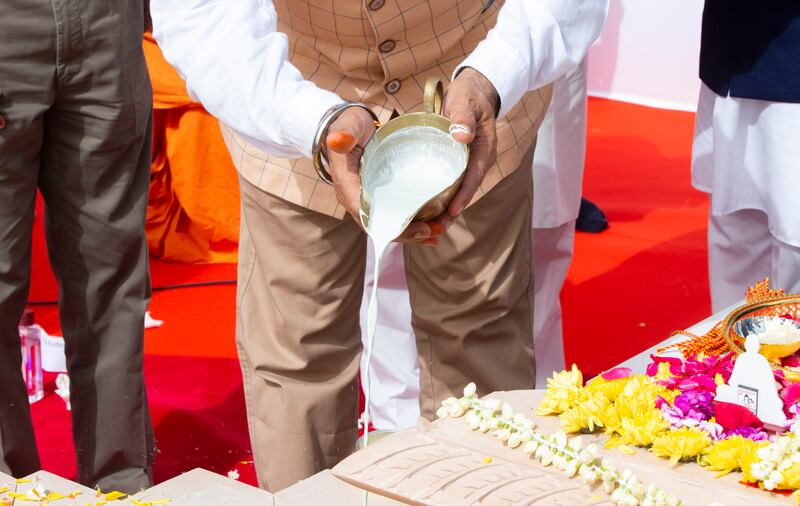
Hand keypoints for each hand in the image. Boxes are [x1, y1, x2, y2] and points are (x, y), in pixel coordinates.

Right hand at [326, 107, 444, 244]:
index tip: (419, 228)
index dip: (392, 226)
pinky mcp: (377, 198)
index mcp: (347, 185)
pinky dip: (410, 225)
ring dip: (412, 234)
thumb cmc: (351, 125)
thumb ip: (346, 133)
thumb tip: (337, 141)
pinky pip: (391, 217)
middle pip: (380, 226)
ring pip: (387, 226)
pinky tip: (431, 228)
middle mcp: (354, 199)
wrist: (351, 127)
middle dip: (407, 233)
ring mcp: (366, 200)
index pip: (368, 215)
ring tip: (437, 234)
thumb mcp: (349, 124)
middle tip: (435, 231)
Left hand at [441, 67, 499, 219]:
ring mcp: (470, 163)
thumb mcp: (466, 101)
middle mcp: (479, 160)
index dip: (464, 194)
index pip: (474, 175)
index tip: (453, 210)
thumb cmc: (468, 95)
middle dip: (453, 210)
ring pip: (459, 190)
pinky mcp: (460, 163)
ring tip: (432, 227)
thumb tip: (462, 136)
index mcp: (484, 148)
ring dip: (447, 208)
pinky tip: (429, 209)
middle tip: (437, 229)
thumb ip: (464, 117)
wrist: (473, 92)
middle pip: (467, 189)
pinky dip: (443, 197)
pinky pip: (453, 183)